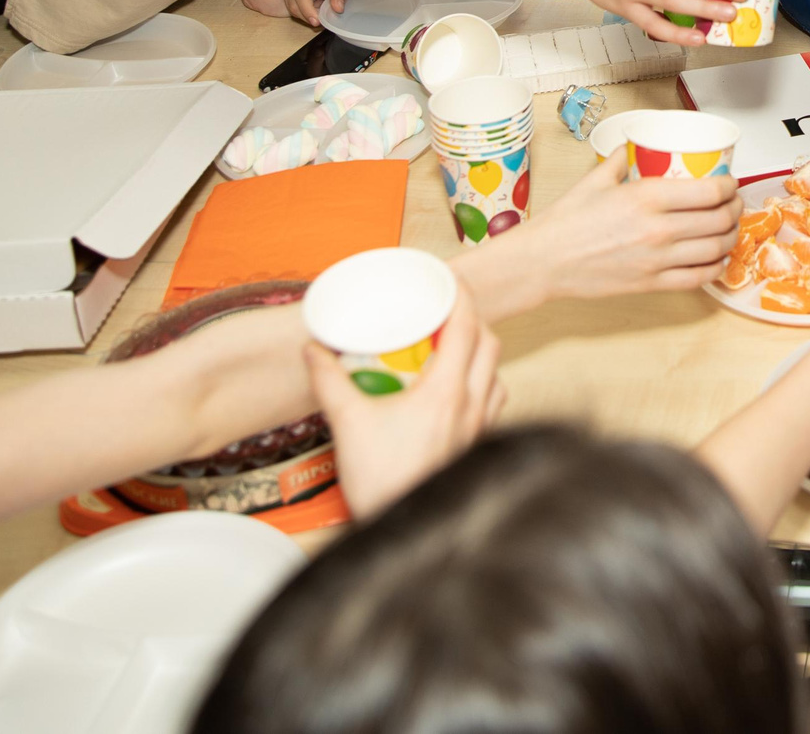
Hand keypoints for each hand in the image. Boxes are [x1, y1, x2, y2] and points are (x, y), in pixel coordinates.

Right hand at [282, 0, 352, 24]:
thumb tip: (338, 9)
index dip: (307, 10)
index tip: (319, 22)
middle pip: (292, 5)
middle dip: (307, 16)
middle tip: (326, 20)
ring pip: (290, 5)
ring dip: (304, 13)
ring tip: (323, 11)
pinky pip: (291, 0)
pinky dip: (302, 7)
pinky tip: (316, 5)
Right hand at [307, 290, 503, 516]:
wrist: (403, 531)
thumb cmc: (382, 482)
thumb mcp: (348, 424)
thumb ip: (330, 382)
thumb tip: (314, 351)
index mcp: (446, 392)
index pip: (466, 327)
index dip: (460, 296)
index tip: (449, 278)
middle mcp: (472, 406)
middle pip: (489, 344)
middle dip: (471, 320)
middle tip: (444, 311)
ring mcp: (479, 428)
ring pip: (496, 374)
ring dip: (480, 353)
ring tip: (451, 348)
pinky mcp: (476, 447)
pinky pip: (492, 403)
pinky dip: (481, 385)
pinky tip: (457, 392)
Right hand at [497, 143, 741, 297]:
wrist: (544, 262)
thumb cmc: (566, 222)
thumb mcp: (594, 181)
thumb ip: (617, 160)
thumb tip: (629, 146)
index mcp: (646, 197)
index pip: (709, 191)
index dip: (729, 186)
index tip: (729, 182)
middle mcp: (658, 229)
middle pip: (719, 219)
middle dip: (735, 209)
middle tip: (734, 204)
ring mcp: (657, 260)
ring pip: (715, 249)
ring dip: (730, 237)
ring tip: (729, 229)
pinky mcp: (652, 284)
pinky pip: (698, 278)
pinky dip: (715, 267)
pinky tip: (716, 258)